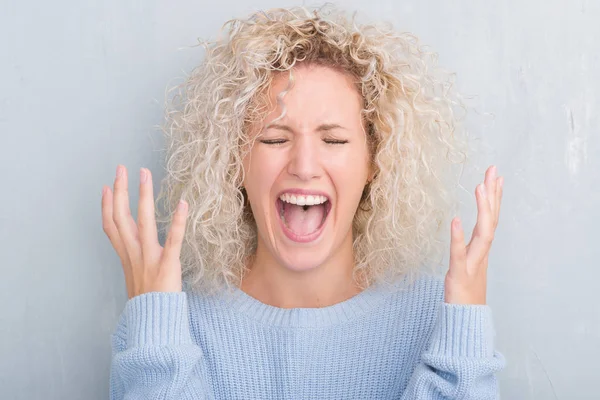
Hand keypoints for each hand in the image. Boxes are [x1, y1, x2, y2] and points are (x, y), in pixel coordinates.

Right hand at [101, 165, 188, 298]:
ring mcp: (149, 257)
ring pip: (143, 221)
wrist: (154, 321)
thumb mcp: (135, 274)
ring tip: (145, 174)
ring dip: (144, 196)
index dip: (107, 205)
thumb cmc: (148, 299)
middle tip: (122, 169)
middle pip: (121, 217)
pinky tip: (183, 204)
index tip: (108, 186)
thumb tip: (134, 242)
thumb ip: (134, 255)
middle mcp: (133, 253)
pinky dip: (178, 221)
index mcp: (126, 255)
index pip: (110, 226)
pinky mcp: (168, 263)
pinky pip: (174, 240)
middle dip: (121, 191)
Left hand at [445, 165, 503, 304]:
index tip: (496, 176)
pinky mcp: (458, 274)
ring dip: (482, 210)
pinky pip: (458, 254)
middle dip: (492, 194)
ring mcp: (472, 263)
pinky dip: (458, 237)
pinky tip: (455, 219)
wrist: (465, 320)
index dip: (494, 197)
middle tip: (493, 169)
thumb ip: (466, 246)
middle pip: (491, 219)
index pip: (491, 218)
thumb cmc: (464, 292)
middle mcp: (480, 253)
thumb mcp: (466, 263)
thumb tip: (461, 227)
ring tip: (480, 186)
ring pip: (482, 233)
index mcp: (481, 249)